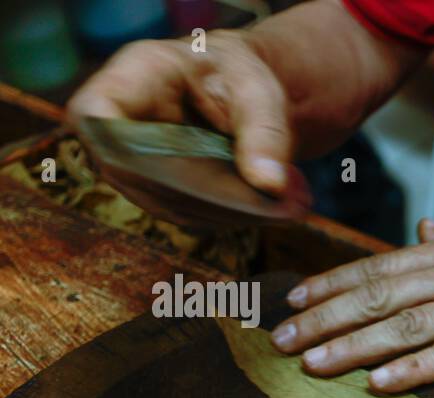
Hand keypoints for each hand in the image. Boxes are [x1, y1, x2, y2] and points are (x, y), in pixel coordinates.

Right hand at [67, 31, 292, 213]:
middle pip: (127, 171)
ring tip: (267, 207)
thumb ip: (266, 134)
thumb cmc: (241, 78)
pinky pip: (175, 210)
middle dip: (193, 193)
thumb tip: (270, 186)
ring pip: (154, 199)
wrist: (237, 90)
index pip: (93, 115)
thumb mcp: (260, 94)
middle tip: (256, 201)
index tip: (174, 172)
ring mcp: (129, 157)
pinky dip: (215, 215)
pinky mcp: (149, 185)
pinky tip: (252, 211)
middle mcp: (119, 119)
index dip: (116, 147)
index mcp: (136, 76)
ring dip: (210, 210)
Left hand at [275, 212, 433, 391]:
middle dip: (325, 320)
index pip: (378, 267)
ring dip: (354, 347)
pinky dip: (414, 371)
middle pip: (378, 297)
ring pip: (404, 326)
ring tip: (313, 365)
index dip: (332, 284)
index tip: (294, 301)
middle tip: (282, 342)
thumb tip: (422, 231)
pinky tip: (380, 385)